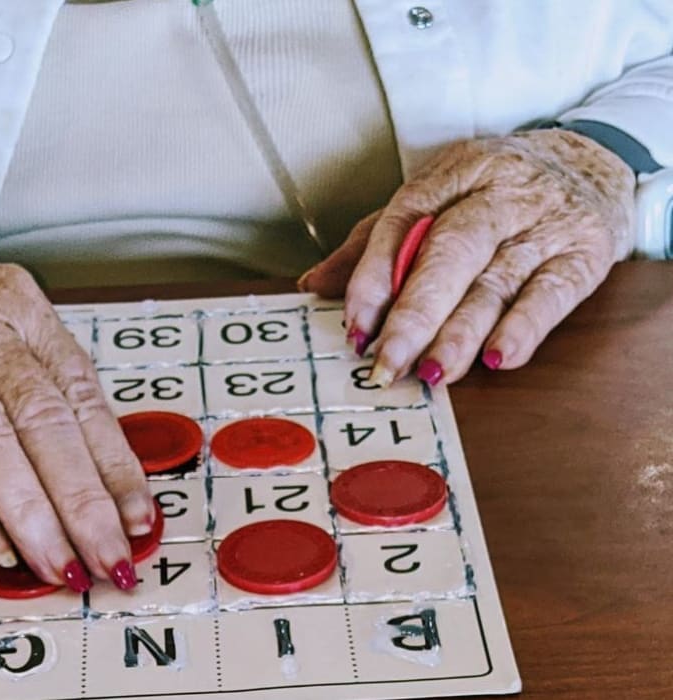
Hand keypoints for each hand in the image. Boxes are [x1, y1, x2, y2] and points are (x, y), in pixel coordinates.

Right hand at [0, 210, 153, 590]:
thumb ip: (38, 394)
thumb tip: (98, 484)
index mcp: (21, 310)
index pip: (83, 394)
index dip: (115, 464)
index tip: (139, 520)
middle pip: (45, 418)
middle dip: (84, 500)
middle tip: (107, 557)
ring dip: (30, 511)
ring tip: (57, 563)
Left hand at [299, 128, 635, 384]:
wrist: (592, 159)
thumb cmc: (496, 188)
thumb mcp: (434, 197)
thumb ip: (375, 243)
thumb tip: (315, 284)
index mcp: (452, 174)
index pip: (404, 220)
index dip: (375, 276)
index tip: (355, 325)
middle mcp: (498, 193)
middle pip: (451, 253)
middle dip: (414, 314)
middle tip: (387, 362)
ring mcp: (544, 222)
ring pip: (496, 281)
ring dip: (460, 333)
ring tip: (430, 373)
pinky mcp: (584, 254)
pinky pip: (552, 294)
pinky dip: (524, 328)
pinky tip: (497, 358)